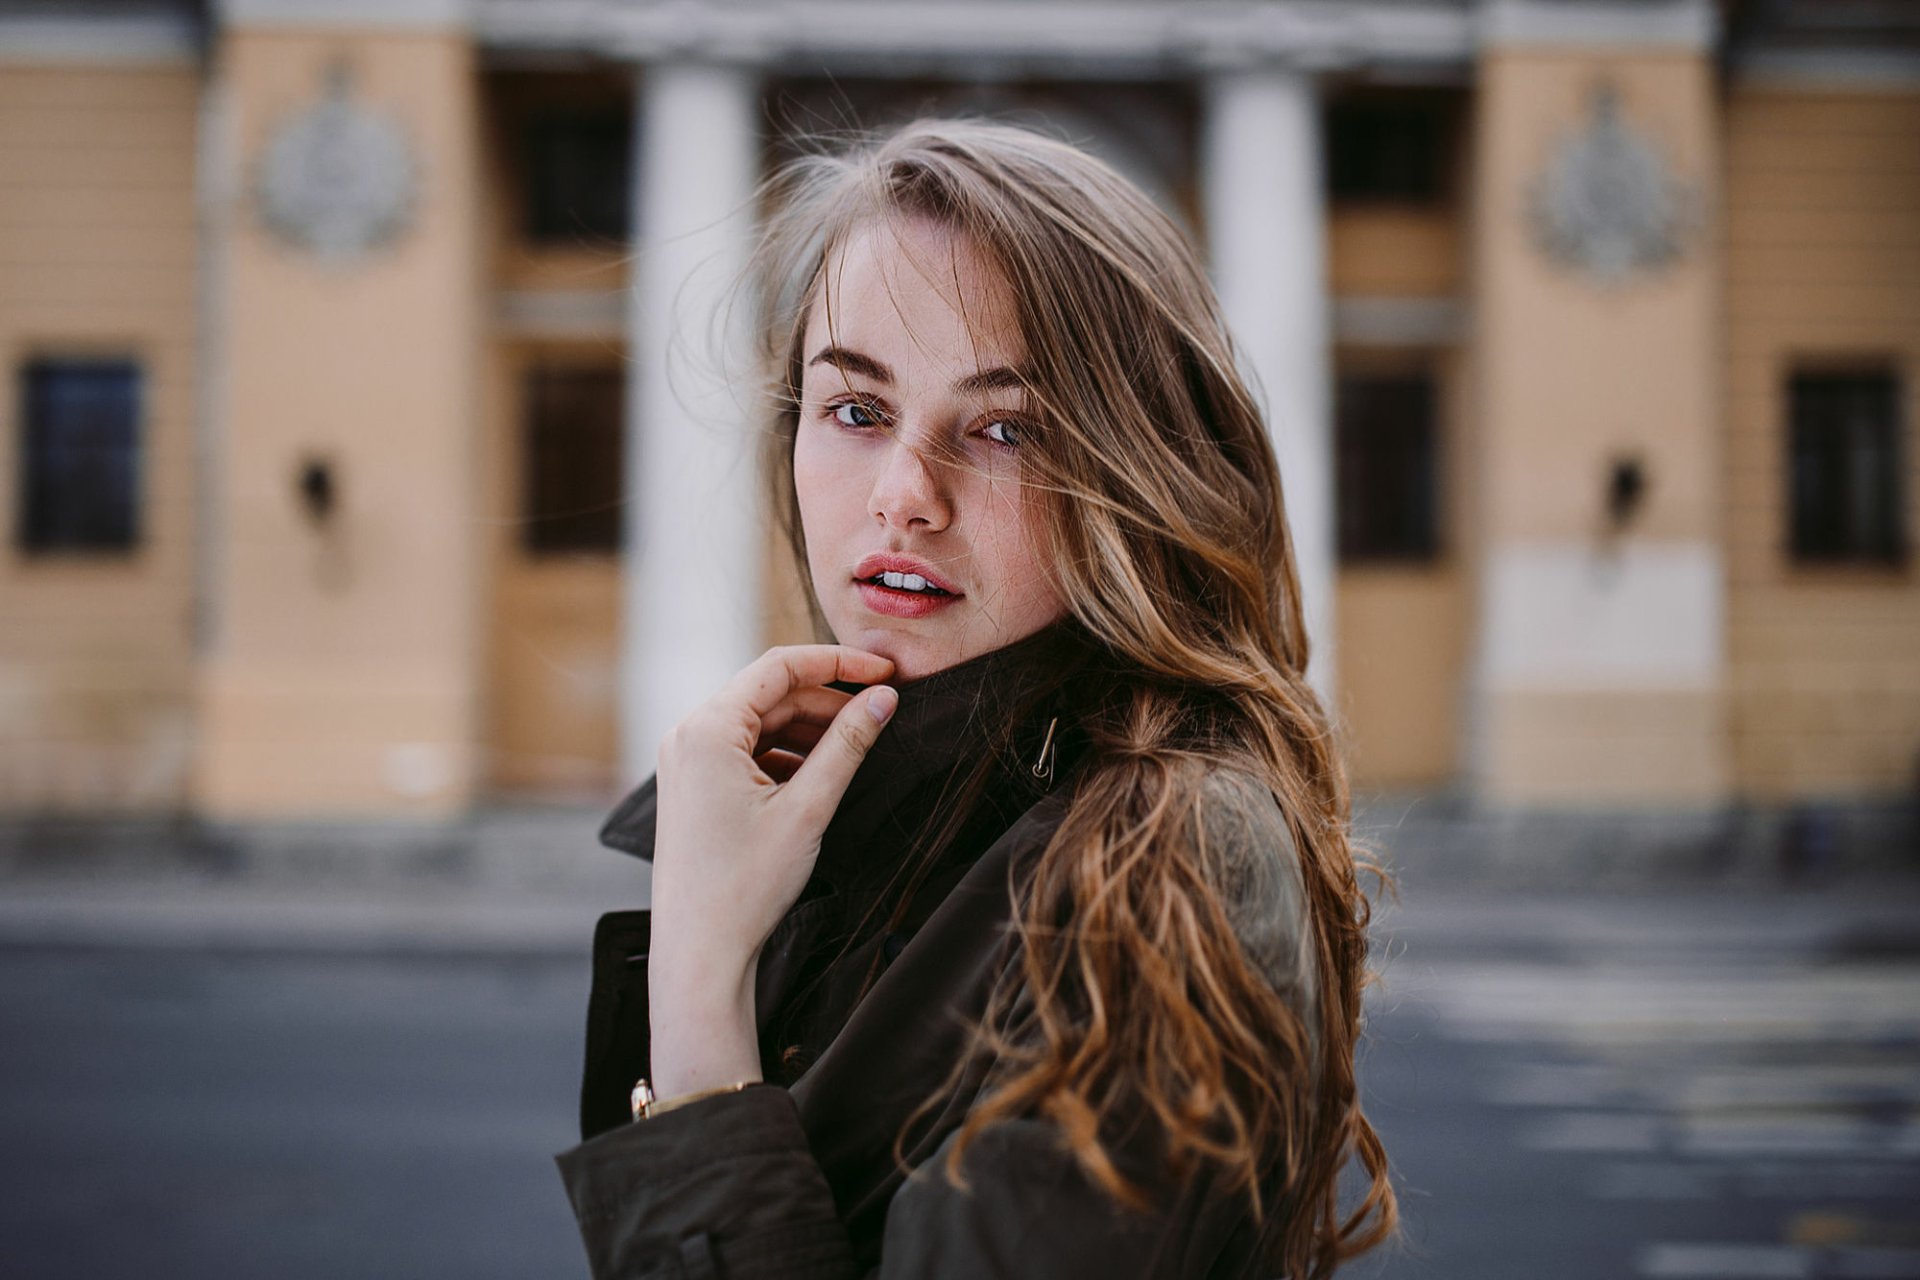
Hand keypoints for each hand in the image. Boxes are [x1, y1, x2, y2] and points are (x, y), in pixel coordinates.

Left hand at [646, 645, 897, 1096]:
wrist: (700, 953)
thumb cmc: (745, 886)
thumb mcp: (808, 809)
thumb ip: (848, 745)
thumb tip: (883, 699)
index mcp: (707, 729)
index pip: (780, 667)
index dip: (839, 663)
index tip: (886, 672)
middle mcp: (688, 735)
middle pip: (770, 694)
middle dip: (827, 701)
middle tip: (883, 713)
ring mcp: (686, 761)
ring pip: (760, 723)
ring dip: (809, 729)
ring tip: (858, 748)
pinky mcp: (693, 786)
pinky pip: (745, 751)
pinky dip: (785, 755)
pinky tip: (821, 776)